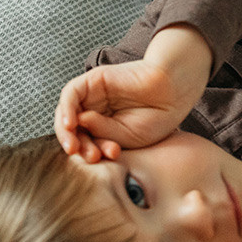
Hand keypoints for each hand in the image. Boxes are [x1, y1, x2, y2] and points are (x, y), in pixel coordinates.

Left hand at [54, 61, 193, 162]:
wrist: (175, 91)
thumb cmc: (157, 116)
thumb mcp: (128, 136)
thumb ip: (103, 133)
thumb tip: (79, 123)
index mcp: (103, 127)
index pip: (84, 142)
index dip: (86, 152)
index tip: (97, 161)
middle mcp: (95, 111)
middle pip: (74, 129)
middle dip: (78, 145)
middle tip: (89, 156)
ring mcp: (92, 95)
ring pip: (67, 113)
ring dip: (67, 131)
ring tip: (74, 147)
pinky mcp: (93, 80)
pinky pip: (71, 94)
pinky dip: (66, 109)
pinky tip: (70, 124)